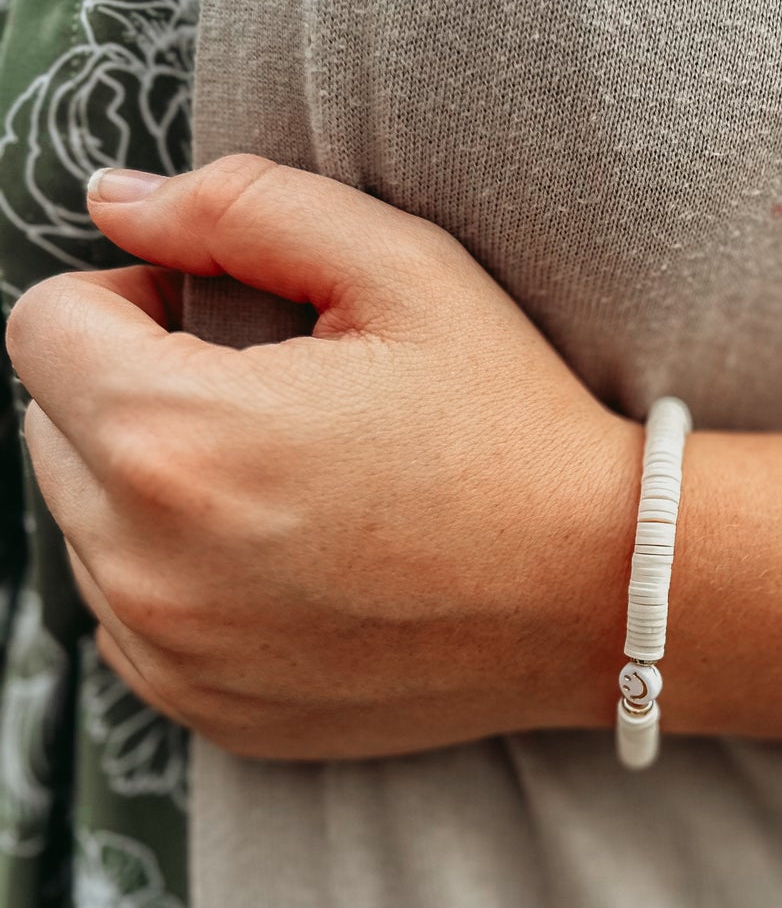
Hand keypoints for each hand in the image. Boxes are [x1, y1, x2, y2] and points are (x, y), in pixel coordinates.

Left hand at [5, 155, 642, 758]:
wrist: (600, 590)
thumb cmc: (510, 421)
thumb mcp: (404, 270)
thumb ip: (240, 207)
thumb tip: (111, 199)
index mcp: (176, 439)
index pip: (42, 328)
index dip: (127, 296)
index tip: (211, 315)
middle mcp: (145, 565)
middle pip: (48, 427)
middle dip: (129, 389)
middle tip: (262, 394)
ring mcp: (171, 653)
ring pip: (83, 525)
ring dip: (147, 486)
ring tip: (285, 480)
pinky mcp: (205, 708)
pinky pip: (129, 616)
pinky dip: (177, 576)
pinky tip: (288, 557)